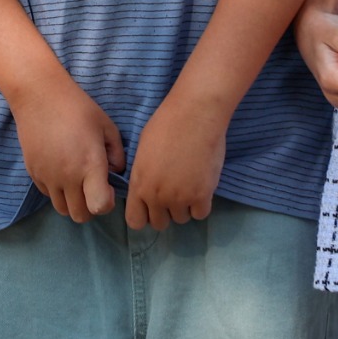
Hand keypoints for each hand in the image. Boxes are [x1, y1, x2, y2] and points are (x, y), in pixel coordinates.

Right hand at [10, 73, 125, 223]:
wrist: (39, 95)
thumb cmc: (78, 107)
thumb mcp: (107, 126)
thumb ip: (117, 154)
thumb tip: (114, 172)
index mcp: (90, 165)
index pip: (99, 207)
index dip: (107, 203)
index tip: (107, 187)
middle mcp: (68, 177)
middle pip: (80, 215)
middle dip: (90, 206)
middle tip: (92, 186)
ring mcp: (48, 177)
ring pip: (62, 209)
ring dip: (72, 201)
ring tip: (76, 180)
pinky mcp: (33, 173)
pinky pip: (47, 194)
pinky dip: (56, 190)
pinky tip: (60, 170)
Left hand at [126, 92, 224, 229]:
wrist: (194, 115)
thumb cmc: (166, 124)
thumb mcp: (142, 151)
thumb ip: (142, 175)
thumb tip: (146, 189)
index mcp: (139, 184)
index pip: (135, 221)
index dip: (144, 215)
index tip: (151, 207)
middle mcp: (156, 196)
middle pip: (159, 224)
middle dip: (165, 212)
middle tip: (174, 193)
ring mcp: (180, 198)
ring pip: (181, 219)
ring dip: (184, 207)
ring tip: (189, 183)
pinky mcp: (202, 195)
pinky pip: (201, 214)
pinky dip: (201, 204)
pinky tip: (201, 186)